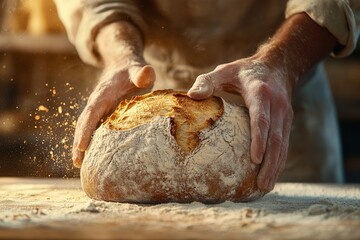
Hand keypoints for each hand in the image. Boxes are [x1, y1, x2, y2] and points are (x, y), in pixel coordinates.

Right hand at [72, 60, 154, 167]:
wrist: (123, 67)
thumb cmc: (133, 72)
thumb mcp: (140, 71)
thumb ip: (142, 73)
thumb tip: (147, 73)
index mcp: (103, 94)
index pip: (92, 112)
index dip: (86, 129)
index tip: (81, 146)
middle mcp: (96, 103)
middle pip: (84, 124)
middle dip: (79, 142)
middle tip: (76, 162)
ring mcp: (98, 110)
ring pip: (86, 128)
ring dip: (81, 145)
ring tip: (78, 165)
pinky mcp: (102, 115)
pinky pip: (93, 130)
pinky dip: (89, 142)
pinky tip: (90, 157)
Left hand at [187, 56, 293, 191]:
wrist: (277, 65)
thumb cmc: (245, 70)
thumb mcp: (225, 70)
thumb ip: (207, 81)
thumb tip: (192, 95)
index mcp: (260, 93)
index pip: (261, 119)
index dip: (259, 138)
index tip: (255, 158)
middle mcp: (277, 105)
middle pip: (275, 138)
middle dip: (269, 162)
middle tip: (261, 184)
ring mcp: (285, 115)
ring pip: (282, 144)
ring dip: (276, 167)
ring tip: (266, 187)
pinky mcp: (287, 121)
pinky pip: (284, 144)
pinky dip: (279, 161)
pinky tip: (272, 175)